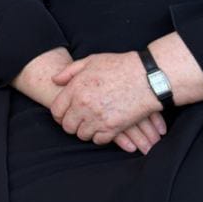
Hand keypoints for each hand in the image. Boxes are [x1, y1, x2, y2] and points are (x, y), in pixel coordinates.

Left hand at [49, 51, 167, 150]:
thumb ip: (69, 71)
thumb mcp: (91, 61)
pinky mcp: (112, 128)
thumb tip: (55, 80)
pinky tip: (103, 128)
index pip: (56, 110)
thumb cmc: (120, 66)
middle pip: (67, 126)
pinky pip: (98, 140)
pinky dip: (99, 136)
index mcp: (76, 89)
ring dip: (85, 131)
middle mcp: (83, 105)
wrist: (147, 77)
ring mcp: (97, 118)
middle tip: (79, 121)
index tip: (65, 115)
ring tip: (92, 124)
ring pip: (82, 135)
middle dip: (71, 124)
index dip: (59, 115)